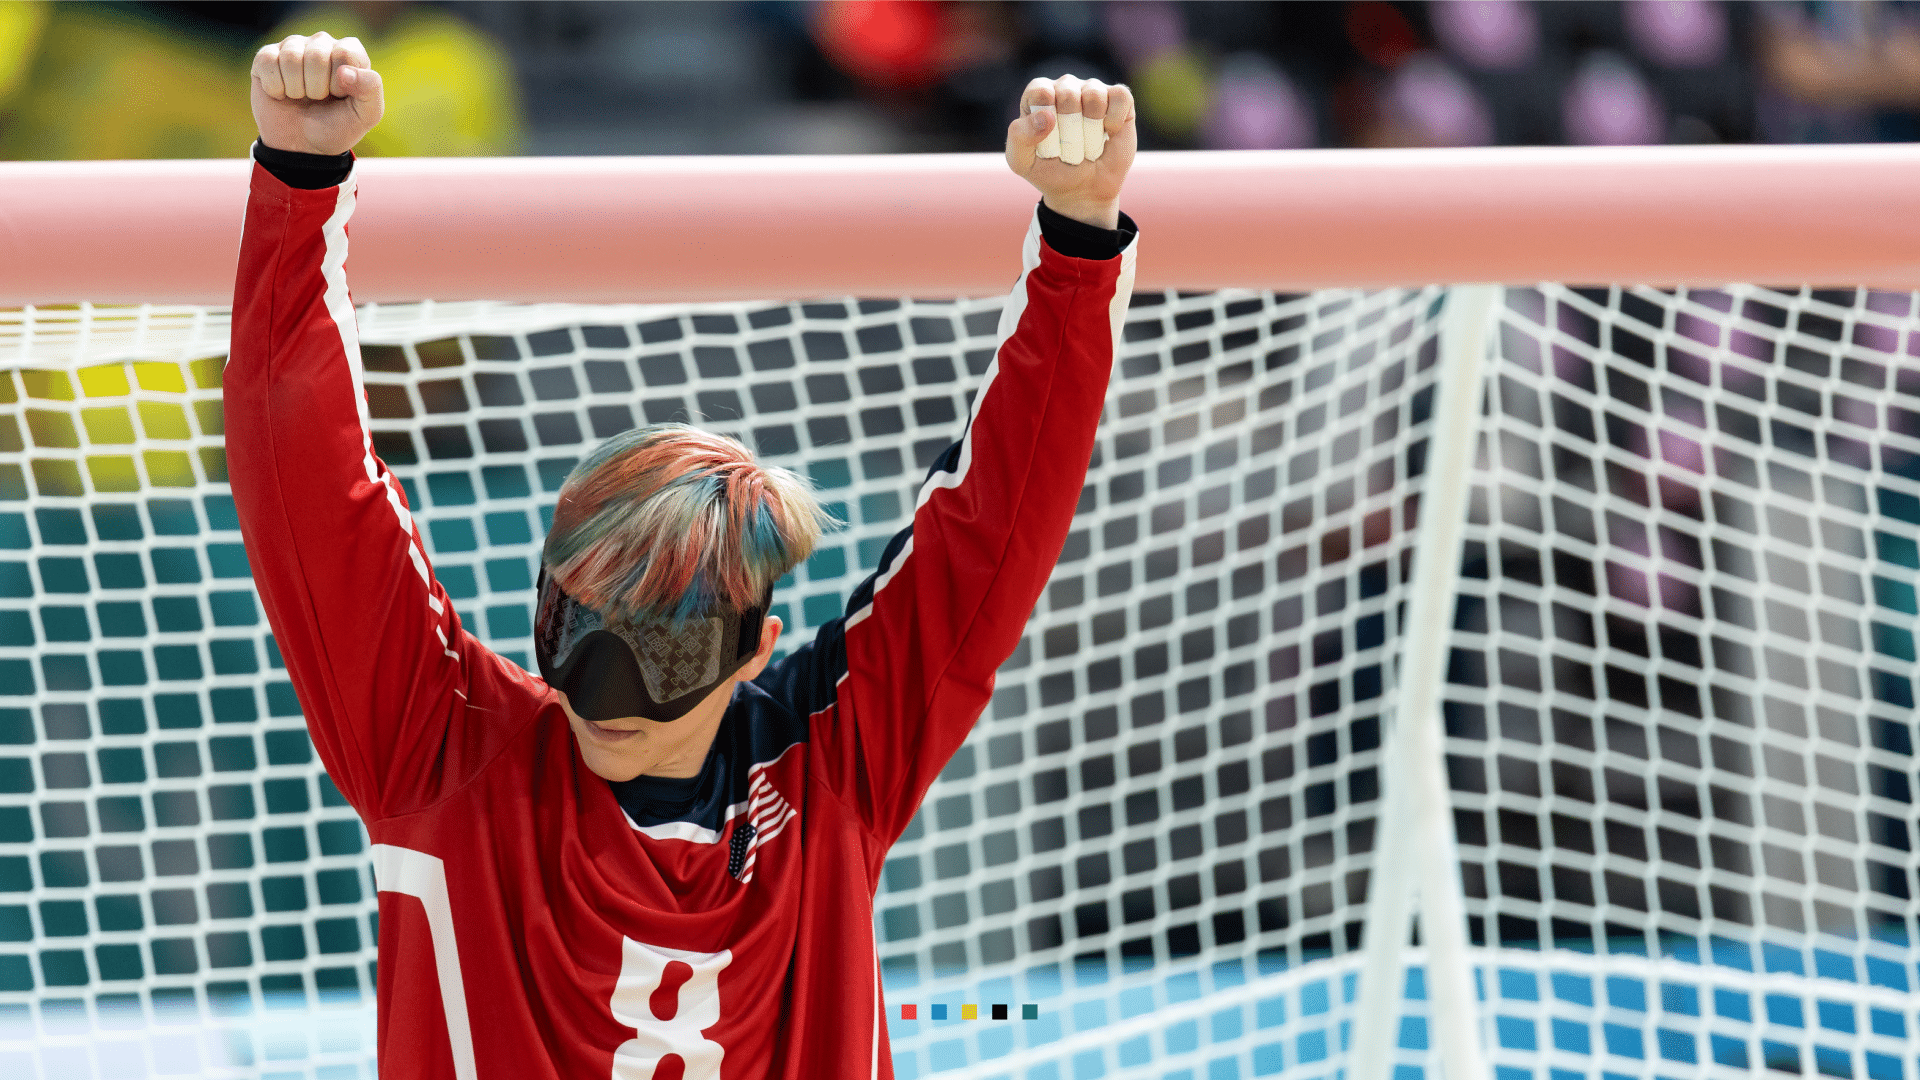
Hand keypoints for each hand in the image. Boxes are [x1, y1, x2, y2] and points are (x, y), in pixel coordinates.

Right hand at [251, 33, 384, 156]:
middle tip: (318, 99)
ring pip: (291, 57)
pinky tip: (282, 94)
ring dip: (296, 89)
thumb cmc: (337, 127)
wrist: (302, 147)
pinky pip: (268, 62)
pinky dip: (275, 87)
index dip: (340, 82)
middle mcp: (321, 43)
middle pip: (317, 55)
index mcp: (349, 53)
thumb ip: (370, 90)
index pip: (345, 53)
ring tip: (301, 97)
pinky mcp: (267, 56)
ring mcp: (292, 47)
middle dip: (317, 88)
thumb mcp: (365, 115)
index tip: (339, 96)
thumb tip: (346, 72)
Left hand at [1004, 75, 1135, 229]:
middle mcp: (1065, 86)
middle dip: (1069, 132)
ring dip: (1091, 131)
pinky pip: (1120, 97)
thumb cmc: (1050, 171)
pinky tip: (1109, 133)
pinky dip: (1115, 121)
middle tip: (1069, 148)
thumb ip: (1020, 136)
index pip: (1040, 92)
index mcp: (1039, 94)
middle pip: (1068, 95)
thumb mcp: (1021, 162)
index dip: (1046, 120)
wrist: (1083, 191)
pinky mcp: (1119, 98)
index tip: (1048, 140)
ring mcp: (1093, 90)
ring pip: (1095, 96)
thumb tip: (1047, 116)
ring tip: (1087, 143)